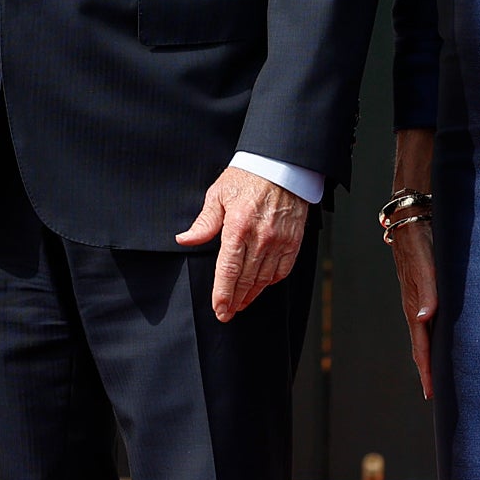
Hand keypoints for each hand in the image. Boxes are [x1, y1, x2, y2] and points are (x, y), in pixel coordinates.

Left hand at [175, 167, 308, 322]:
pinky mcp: (293, 242)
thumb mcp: (218, 194)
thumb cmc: (247, 177)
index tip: (218, 308)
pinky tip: (261, 287)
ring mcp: (280, 241)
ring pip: (264, 278)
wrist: (281, 166)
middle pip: (246, 279)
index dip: (223, 293)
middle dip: (234, 300)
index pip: (229, 269)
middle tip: (225, 313)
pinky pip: (282, 270)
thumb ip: (204, 222)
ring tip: (240, 304)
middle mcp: (261, 238)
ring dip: (251, 295)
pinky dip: (270, 282)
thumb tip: (185, 239)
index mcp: (238, 226)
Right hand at [388, 220, 436, 398]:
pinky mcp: (421, 289)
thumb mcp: (426, 266)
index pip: (421, 345)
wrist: (410, 219)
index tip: (432, 393)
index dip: (427, 370)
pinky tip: (437, 339)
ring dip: (428, 355)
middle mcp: (414, 305)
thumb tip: (424, 318)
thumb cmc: (420, 241)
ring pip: (423, 334)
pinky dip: (431, 337)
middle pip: (420, 345)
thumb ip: (427, 291)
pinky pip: (426, 321)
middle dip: (426, 370)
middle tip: (435, 394)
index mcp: (415, 305)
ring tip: (436, 374)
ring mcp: (416, 298)